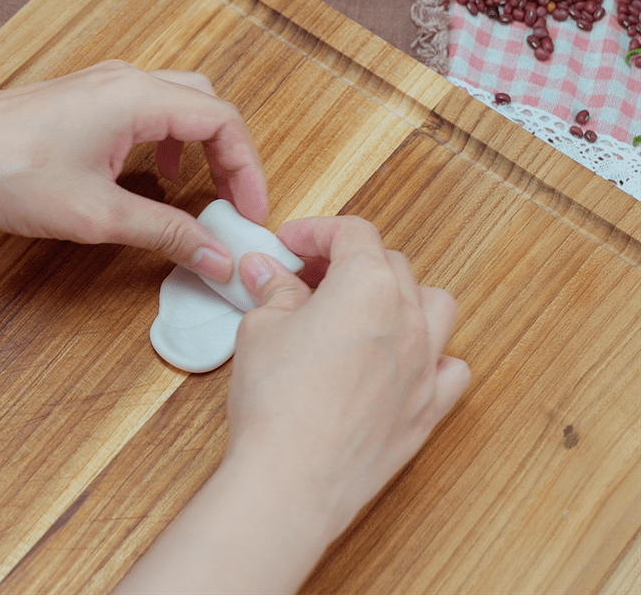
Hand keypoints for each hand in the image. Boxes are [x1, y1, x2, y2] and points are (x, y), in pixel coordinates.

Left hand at [0, 61, 267, 279]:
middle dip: (232, 156)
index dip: (248, 169)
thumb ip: (167, 233)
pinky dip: (172, 141)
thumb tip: (215, 257)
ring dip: (204, 147)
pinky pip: (152, 110)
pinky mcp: (91, 100)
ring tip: (208, 190)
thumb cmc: (7, 171)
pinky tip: (160, 172)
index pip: (222, 122)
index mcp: (138, 98)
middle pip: (209, 108)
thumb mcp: (99, 214)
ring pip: (182, 105)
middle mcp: (129, 82)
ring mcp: (108, 87)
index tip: (250, 211)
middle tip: (237, 202)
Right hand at [229, 215, 470, 539]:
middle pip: (390, 263)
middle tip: (310, 276)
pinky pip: (450, 367)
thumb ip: (274, 291)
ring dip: (401, 295)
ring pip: (434, 305)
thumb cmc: (277, 402)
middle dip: (349, 260)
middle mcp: (408, 318)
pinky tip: (402, 360)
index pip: (352, 232)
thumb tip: (267, 272)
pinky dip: (432, 354)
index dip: (316, 231)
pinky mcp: (427, 409)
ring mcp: (425, 365)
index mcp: (368, 285)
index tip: (292, 244)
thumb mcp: (261, 328)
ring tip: (365, 308)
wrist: (293, 480)